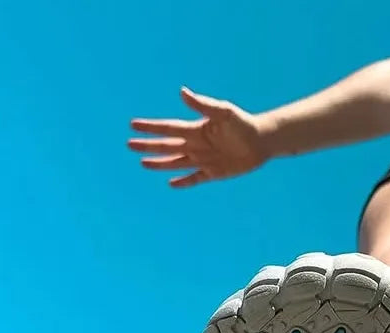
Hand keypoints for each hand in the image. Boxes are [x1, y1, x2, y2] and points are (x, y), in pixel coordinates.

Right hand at [128, 87, 265, 187]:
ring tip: (142, 163)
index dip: (151, 128)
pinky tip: (171, 184)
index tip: (133, 125)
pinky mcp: (213, 173)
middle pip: (167, 146)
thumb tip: (182, 91)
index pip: (168, 128)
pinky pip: (195, 178)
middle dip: (148, 145)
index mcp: (196, 129)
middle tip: (129, 144)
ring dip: (160, 163)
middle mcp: (196, 144)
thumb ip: (202, 104)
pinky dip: (183, 182)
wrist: (260, 141)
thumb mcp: (223, 111)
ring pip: (176, 162)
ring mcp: (203, 159)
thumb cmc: (242, 123)